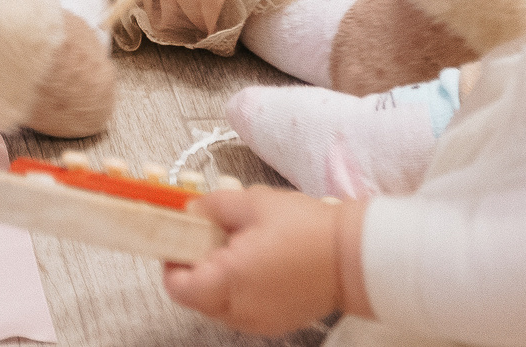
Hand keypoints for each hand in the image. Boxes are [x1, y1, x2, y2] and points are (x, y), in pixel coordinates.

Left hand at [163, 187, 342, 331]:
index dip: (171, 257)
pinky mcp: (274, 323)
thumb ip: (211, 207)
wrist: (354, 257)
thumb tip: (188, 211)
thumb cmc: (310, 230)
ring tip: (237, 247)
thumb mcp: (252, 203)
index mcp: (228, 280)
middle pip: (194, 297)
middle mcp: (239, 309)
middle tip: (207, 236)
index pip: (176, 285)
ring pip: (216, 305)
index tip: (178, 236)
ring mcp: (257, 321)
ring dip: (215, 279)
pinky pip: (240, 309)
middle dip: (194, 266)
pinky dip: (237, 289)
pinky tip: (256, 263)